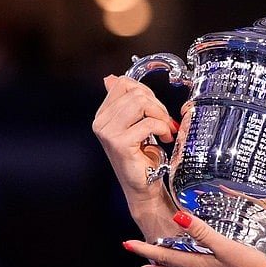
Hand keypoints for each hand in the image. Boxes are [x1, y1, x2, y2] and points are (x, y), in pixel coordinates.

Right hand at [93, 74, 179, 238]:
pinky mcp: (119, 143)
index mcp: (103, 115)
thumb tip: (111, 78)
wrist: (143, 187)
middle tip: (164, 122)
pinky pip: (148, 123)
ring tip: (164, 129)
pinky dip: (162, 128)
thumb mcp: (135, 124)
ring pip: (140, 103)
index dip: (146, 91)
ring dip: (160, 115)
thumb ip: (127, 102)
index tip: (156, 108)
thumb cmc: (142, 157)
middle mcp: (101, 122)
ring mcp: (108, 132)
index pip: (123, 83)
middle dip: (156, 104)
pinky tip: (164, 139)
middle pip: (135, 92)